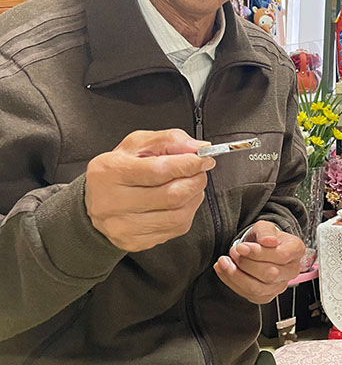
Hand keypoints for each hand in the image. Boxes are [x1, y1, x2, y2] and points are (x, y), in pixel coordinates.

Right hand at [85, 129, 213, 251]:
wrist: (95, 201)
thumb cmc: (118, 170)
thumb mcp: (138, 144)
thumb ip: (170, 140)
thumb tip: (198, 149)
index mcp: (111, 171)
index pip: (159, 170)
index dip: (189, 164)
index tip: (204, 159)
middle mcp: (112, 202)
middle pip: (172, 195)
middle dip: (196, 180)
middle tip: (199, 171)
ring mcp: (122, 226)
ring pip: (178, 215)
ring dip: (194, 197)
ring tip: (189, 185)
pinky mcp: (135, 242)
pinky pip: (176, 229)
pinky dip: (187, 212)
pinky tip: (179, 202)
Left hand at [214, 221, 305, 303]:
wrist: (259, 248)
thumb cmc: (264, 238)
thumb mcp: (264, 227)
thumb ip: (265, 232)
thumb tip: (268, 241)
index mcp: (296, 250)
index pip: (281, 256)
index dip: (259, 253)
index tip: (241, 247)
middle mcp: (291, 270)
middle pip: (270, 274)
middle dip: (246, 264)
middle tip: (233, 252)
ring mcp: (279, 286)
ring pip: (257, 288)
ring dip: (236, 275)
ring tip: (224, 262)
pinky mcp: (265, 296)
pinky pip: (247, 294)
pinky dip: (232, 282)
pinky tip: (225, 270)